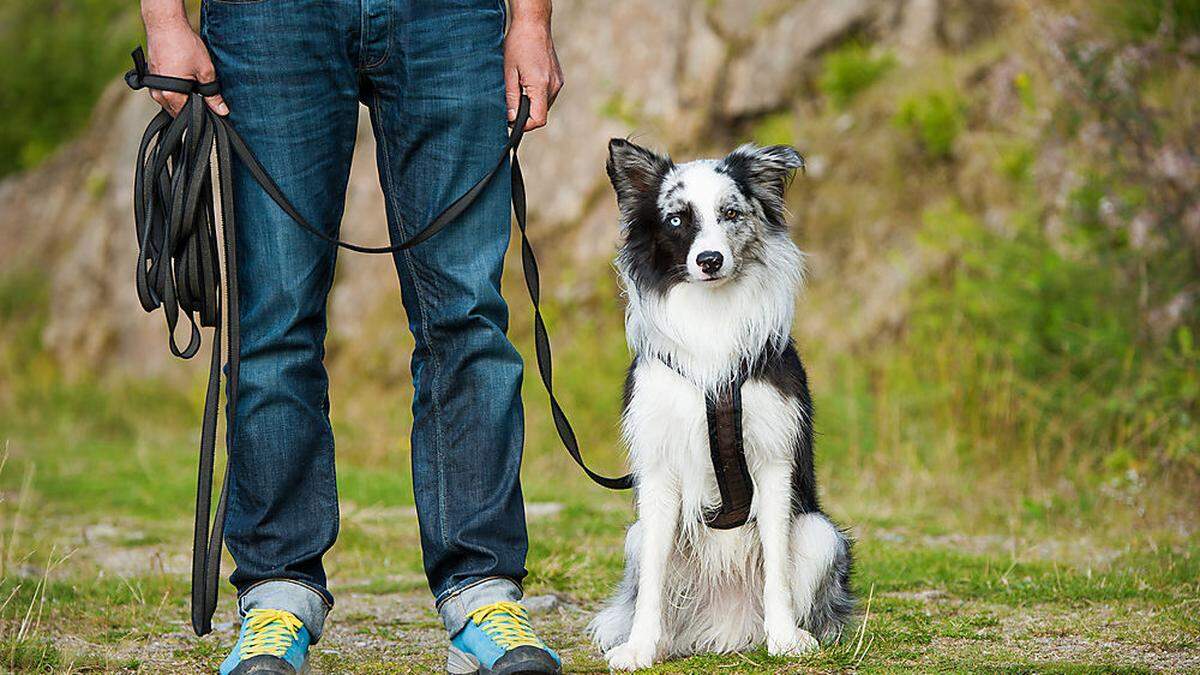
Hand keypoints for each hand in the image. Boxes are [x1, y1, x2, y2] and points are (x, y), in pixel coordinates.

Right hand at [144, 15, 227, 116]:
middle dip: (191, 109)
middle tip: (205, 99)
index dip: (200, 116)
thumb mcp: (205, 71)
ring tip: (194, 86)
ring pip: (170, 102)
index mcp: (170, 95)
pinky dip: (175, 91)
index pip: (186, 117)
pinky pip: (164, 92)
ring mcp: (152, 86)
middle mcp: (158, 94)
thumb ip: (213, 94)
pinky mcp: (151, 78)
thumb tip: (222, 111)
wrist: (164, 24)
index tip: (211, 112)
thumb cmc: (183, 44)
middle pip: (177, 112)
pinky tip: (185, 80)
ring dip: (183, 99)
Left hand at [503, 6, 562, 130]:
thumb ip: (511, 98)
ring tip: (518, 88)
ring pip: (544, 105)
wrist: (534, 24)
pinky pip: (547, 95)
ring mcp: (558, 82)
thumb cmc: (518, 44)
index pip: (538, 120)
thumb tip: (511, 119)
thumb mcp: (508, 72)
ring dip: (531, 103)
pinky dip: (536, 95)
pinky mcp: (558, 78)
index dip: (525, 125)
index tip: (512, 121)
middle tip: (510, 103)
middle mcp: (553, 86)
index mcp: (541, 85)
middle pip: (541, 114)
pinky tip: (526, 82)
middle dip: (526, 114)